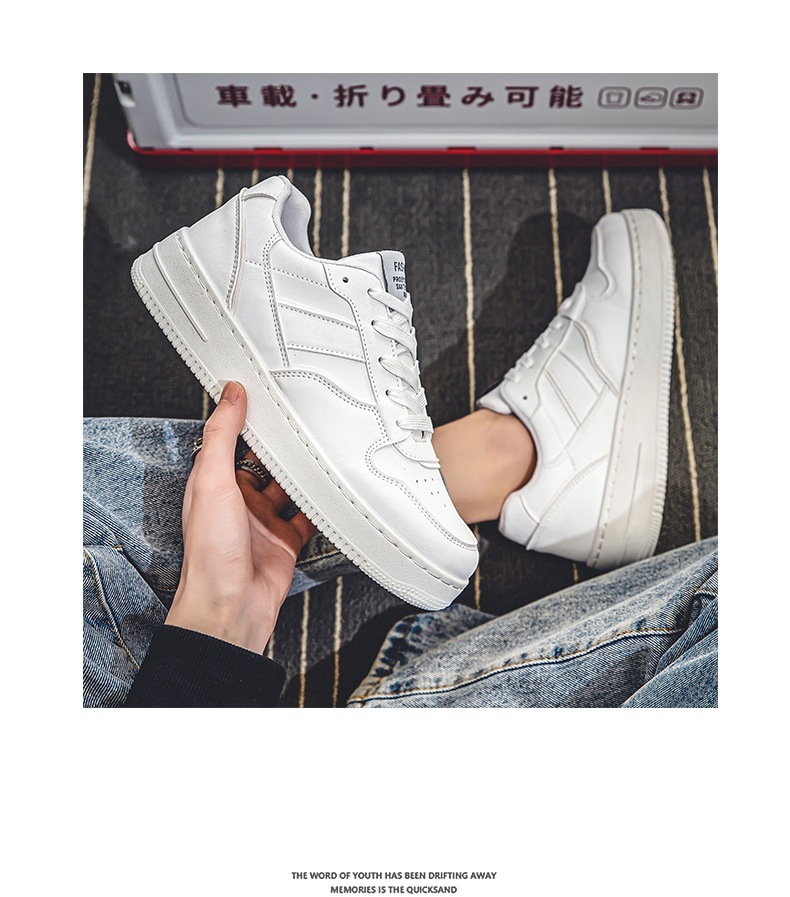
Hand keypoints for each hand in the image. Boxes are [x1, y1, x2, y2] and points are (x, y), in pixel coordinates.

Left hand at [166, 381, 315, 652]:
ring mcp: (264, 522)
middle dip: (284, 446)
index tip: (268, 396)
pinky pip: (309, 516)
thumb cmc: (210, 553)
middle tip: (306, 420)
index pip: (234, 443)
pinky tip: (333, 490)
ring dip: (305, 473)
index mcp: (214, 485)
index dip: (250, 421)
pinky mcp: (287, 541)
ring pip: (290, 487)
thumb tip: (230, 395)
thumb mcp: (211, 481)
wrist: (230, 606)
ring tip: (325, 448)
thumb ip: (221, 436)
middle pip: (267, 464)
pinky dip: (322, 505)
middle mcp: (239, 502)